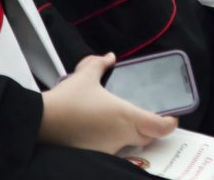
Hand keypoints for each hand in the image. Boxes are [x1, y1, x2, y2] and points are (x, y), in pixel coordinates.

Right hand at [39, 54, 177, 153]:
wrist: (42, 123)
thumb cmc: (66, 101)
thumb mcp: (85, 76)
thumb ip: (99, 64)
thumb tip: (109, 56)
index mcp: (125, 116)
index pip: (159, 127)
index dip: (169, 124)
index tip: (171, 118)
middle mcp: (121, 136)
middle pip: (147, 137)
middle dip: (150, 129)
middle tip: (147, 118)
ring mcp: (109, 149)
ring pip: (129, 145)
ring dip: (129, 135)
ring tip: (117, 122)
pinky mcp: (96, 156)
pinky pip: (111, 151)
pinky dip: (111, 142)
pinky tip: (99, 131)